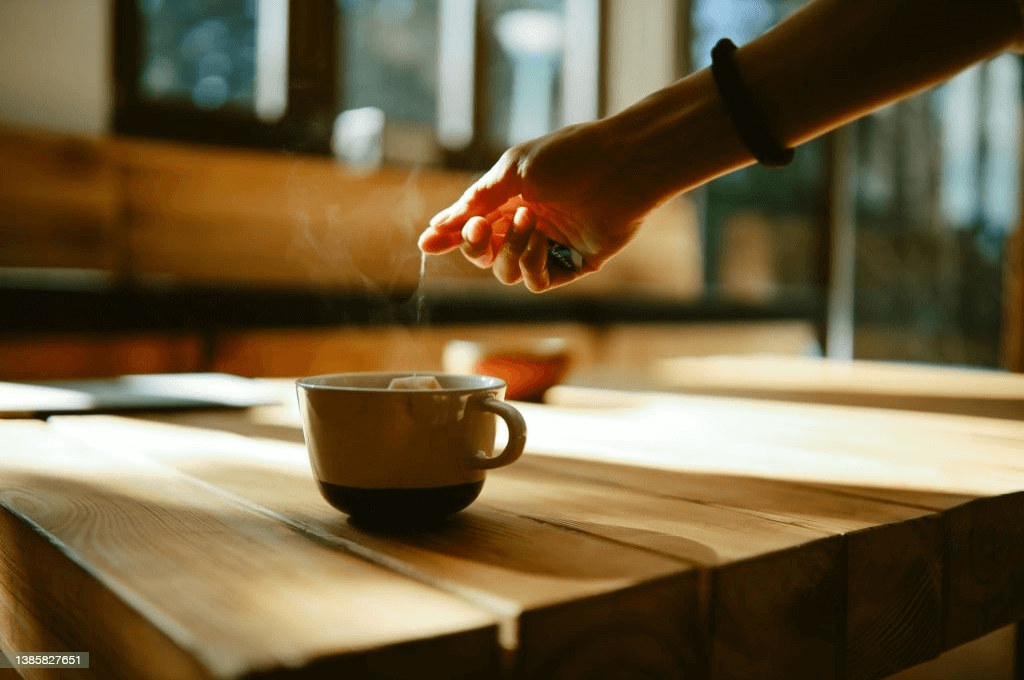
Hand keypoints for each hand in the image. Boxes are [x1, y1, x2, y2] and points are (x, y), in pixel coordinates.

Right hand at [418, 121, 652, 291]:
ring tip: (529, 222)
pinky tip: (542, 240)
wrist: (622, 165)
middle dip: (475, 245)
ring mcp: (550, 247)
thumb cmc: (570, 157)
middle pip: (484, 256)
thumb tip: (436, 226)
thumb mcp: (514, 170)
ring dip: (509, 251)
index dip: (449, 237)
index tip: (427, 242)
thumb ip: (476, 200)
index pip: (471, 227)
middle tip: (480, 229)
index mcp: (510, 199)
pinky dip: (532, 264)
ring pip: (507, 273)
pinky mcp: (574, 263)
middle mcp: (527, 226)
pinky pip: (538, 281)